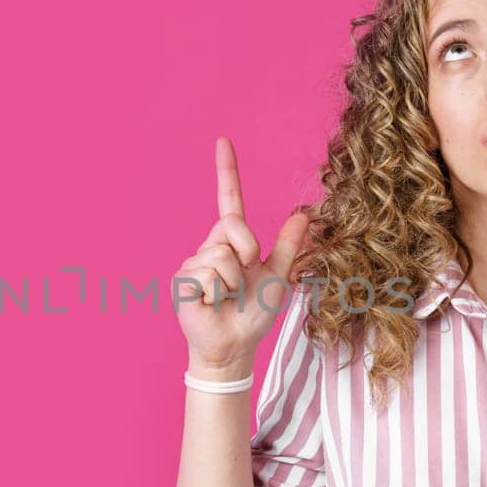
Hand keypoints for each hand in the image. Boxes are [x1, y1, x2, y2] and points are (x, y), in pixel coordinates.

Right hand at [173, 136, 311, 373]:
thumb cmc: (253, 313)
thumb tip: (303, 215)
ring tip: (229, 297)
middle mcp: (210, 246)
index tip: (223, 141)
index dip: (226, 171)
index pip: (228, 199)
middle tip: (246, 277)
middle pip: (232, 225)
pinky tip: (213, 304)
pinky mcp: (182, 280)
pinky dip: (219, 292)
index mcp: (232, 242)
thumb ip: (289, 247)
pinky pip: (208, 273)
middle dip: (248, 252)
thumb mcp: (279, 277)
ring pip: (221, 254)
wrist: (235, 345)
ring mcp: (193, 262)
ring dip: (234, 280)